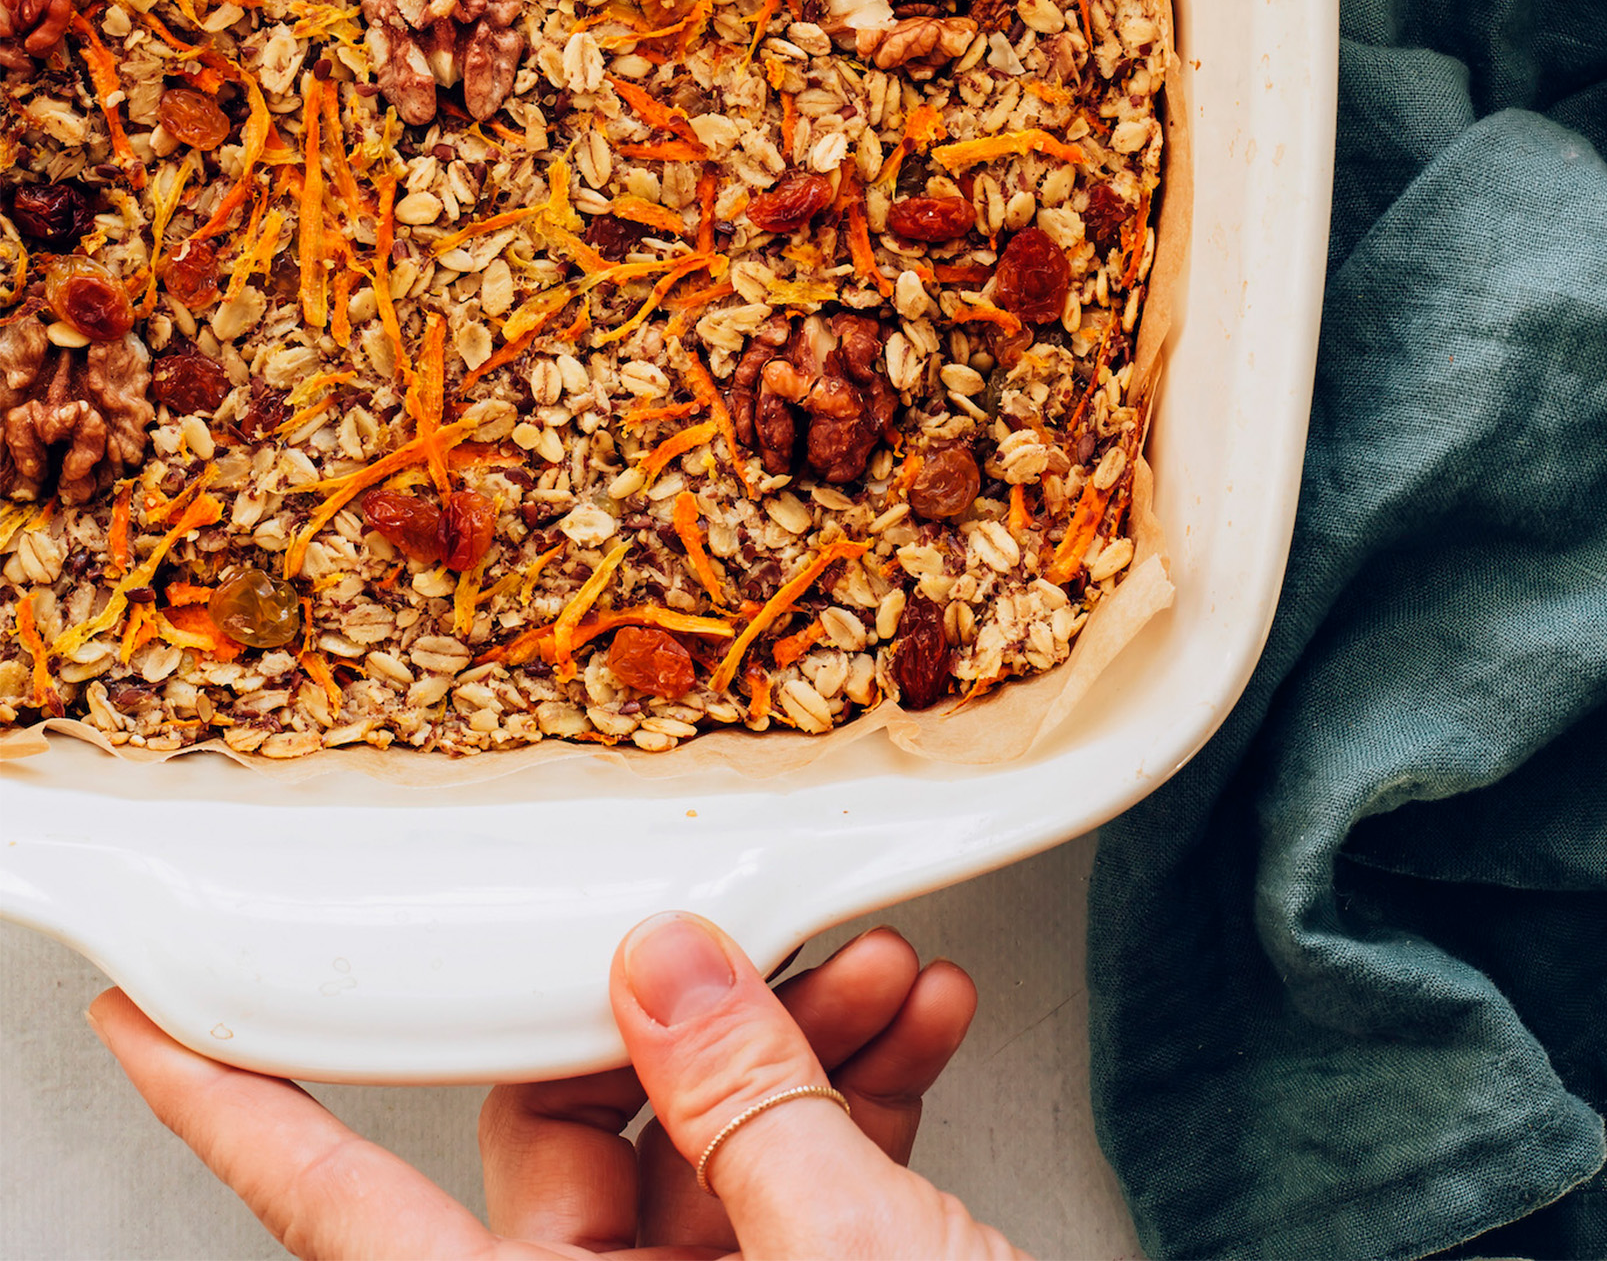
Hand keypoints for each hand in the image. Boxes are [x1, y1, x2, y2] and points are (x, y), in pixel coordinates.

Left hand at [89, 915, 1033, 1258]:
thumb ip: (746, 1109)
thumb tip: (660, 964)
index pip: (344, 1211)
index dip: (238, 1109)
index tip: (151, 1018)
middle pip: (570, 1135)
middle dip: (687, 1009)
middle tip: (778, 933)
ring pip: (698, 1145)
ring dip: (801, 1038)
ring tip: (886, 972)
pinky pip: (787, 1182)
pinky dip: (857, 1097)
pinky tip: (916, 1028)